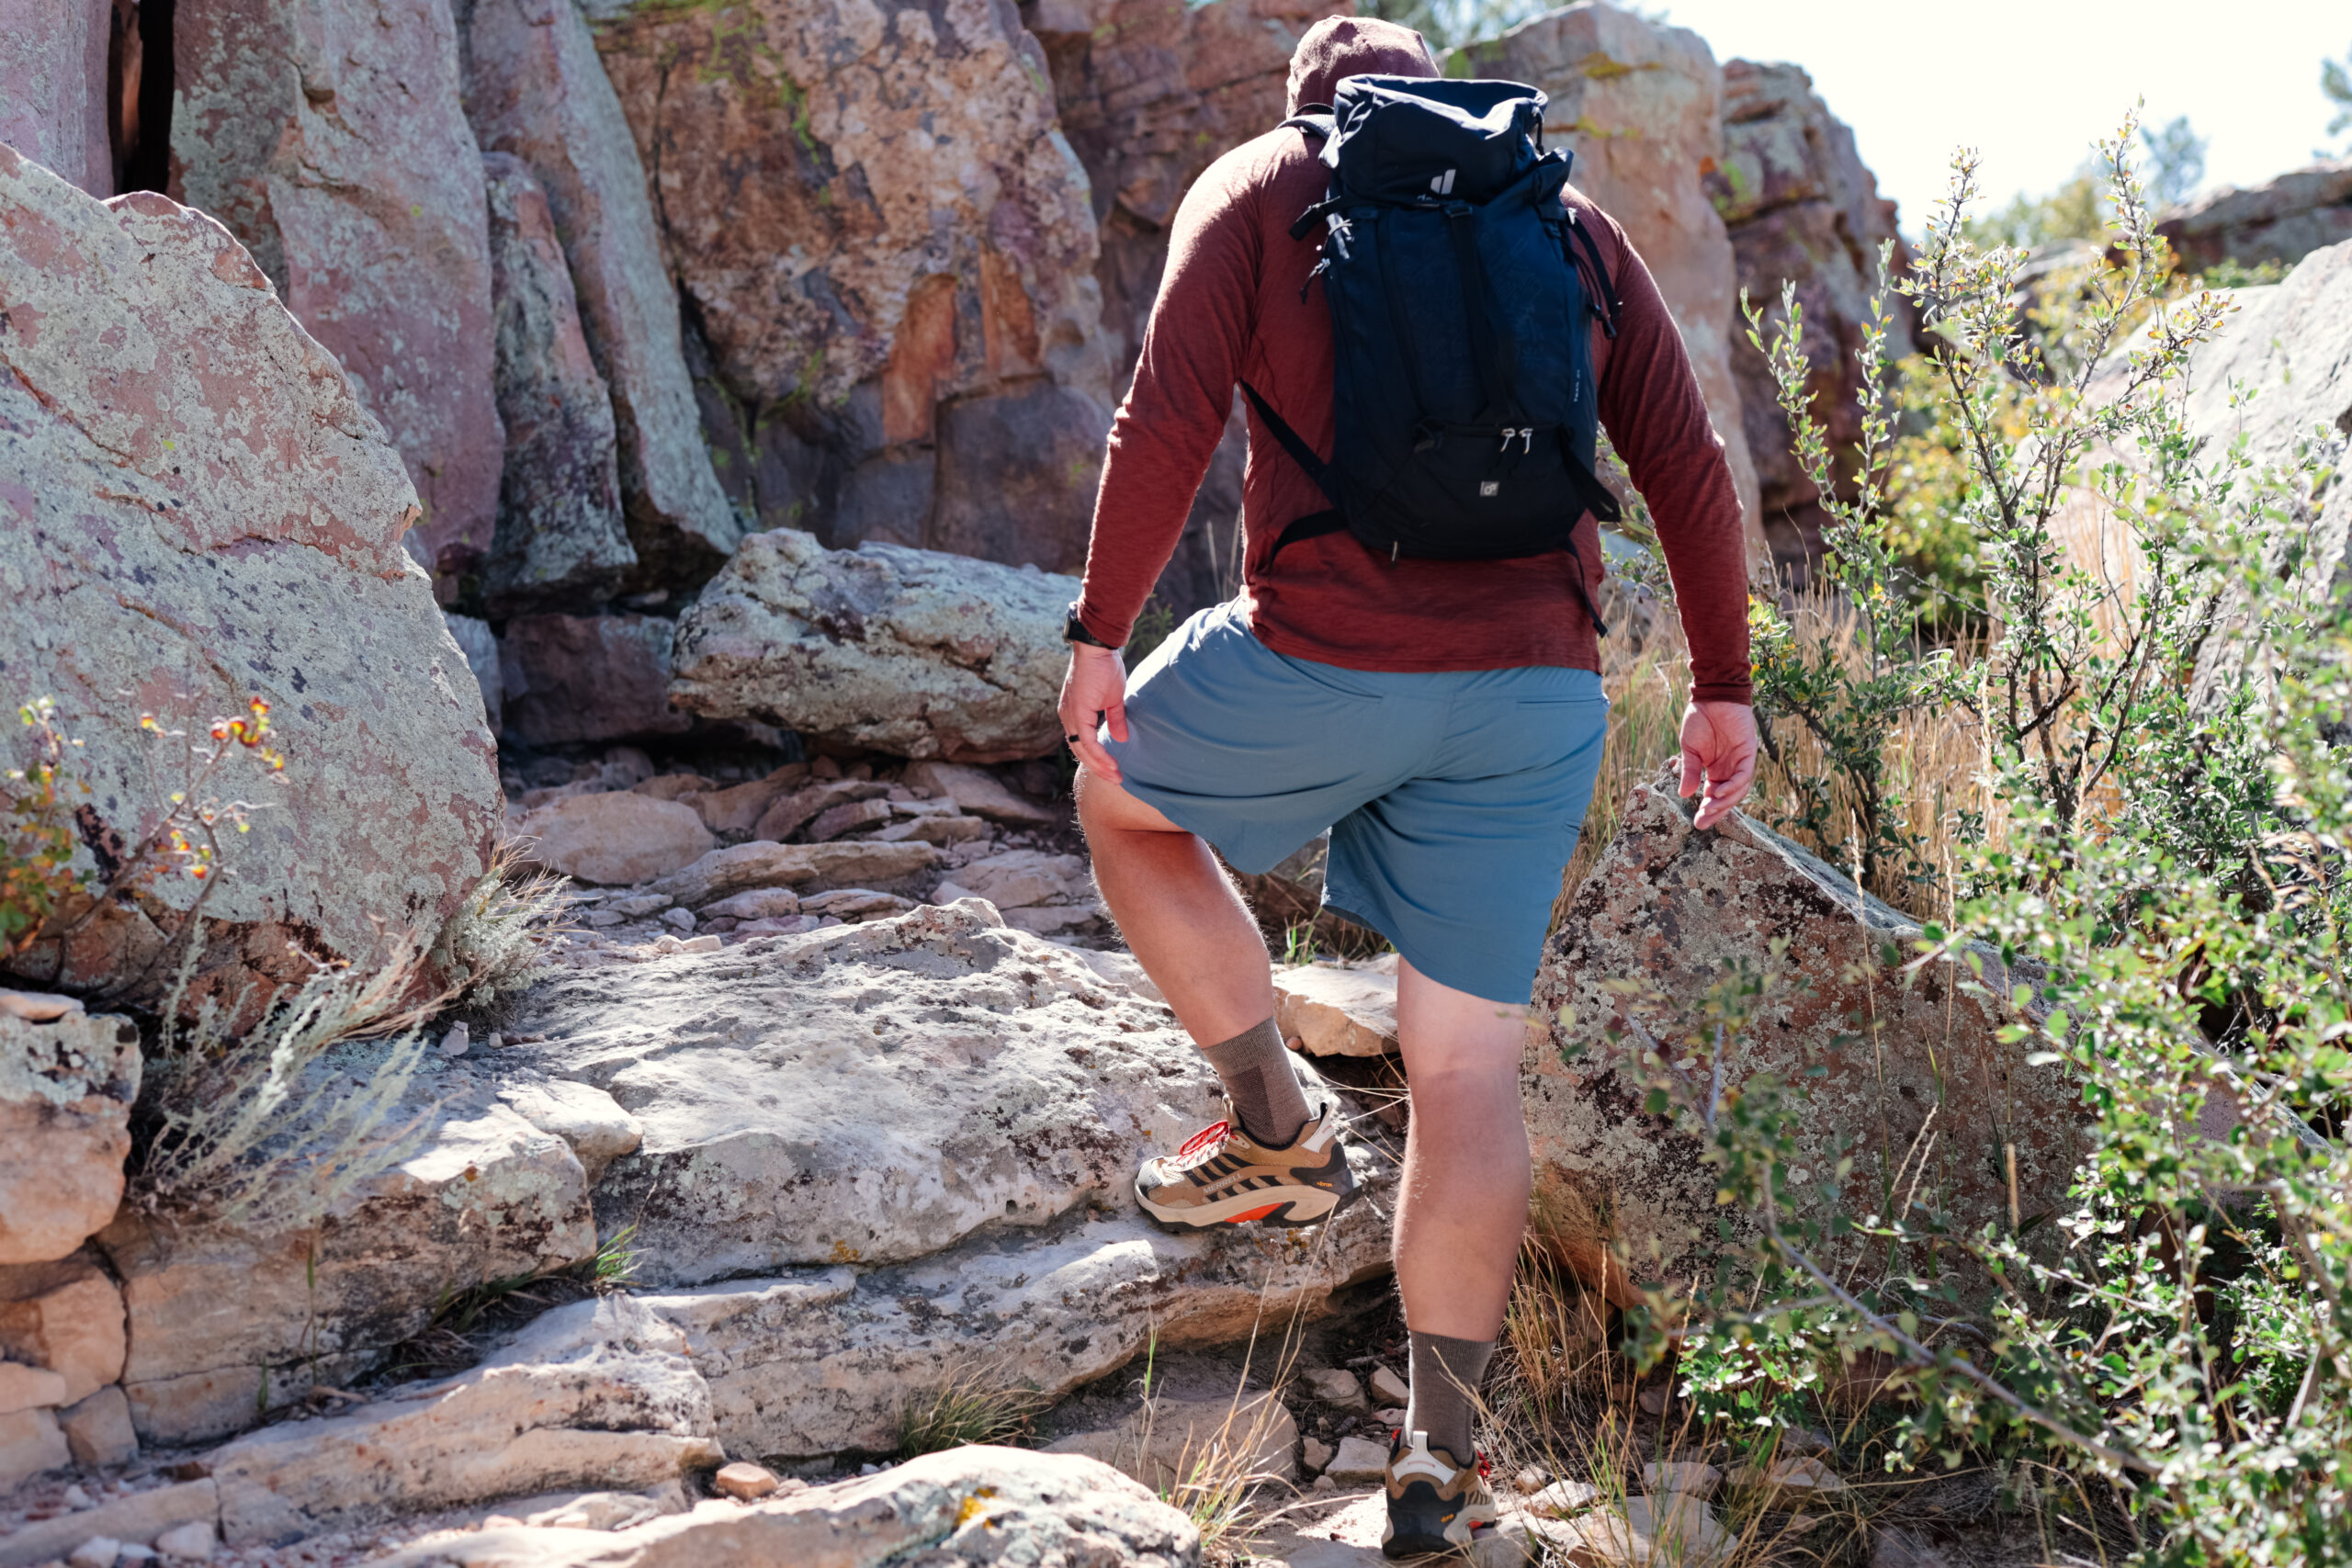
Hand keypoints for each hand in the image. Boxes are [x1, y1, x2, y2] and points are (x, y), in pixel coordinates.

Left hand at [1058, 644, 1130, 783]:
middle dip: (1098, 767)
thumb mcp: (1113, 698)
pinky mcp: (1077, 712)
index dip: (1097, 758)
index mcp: (1074, 713)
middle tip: (1116, 779)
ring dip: (1099, 765)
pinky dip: (1099, 755)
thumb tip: (1121, 738)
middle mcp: (1067, 716)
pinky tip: (1111, 764)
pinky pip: (1087, 741)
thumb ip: (1115, 719)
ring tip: (1116, 776)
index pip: (1082, 743)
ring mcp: (1070, 715)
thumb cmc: (1105, 667)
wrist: (1098, 647)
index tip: (1114, 769)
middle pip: (1080, 751)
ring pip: (1081, 750)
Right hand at [1678, 700, 1757, 830]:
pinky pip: (1744, 774)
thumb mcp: (1690, 749)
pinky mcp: (1749, 752)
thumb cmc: (1700, 718)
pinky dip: (1734, 785)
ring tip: (1710, 809)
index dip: (1707, 810)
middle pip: (1728, 797)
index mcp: (1716, 769)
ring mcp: (1741, 761)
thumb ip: (1689, 771)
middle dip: (1716, 812)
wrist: (1712, 695)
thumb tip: (1684, 794)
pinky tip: (1719, 791)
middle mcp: (1730, 769)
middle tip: (1702, 822)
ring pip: (1738, 790)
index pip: (1714, 796)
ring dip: (1725, 802)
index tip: (1696, 823)